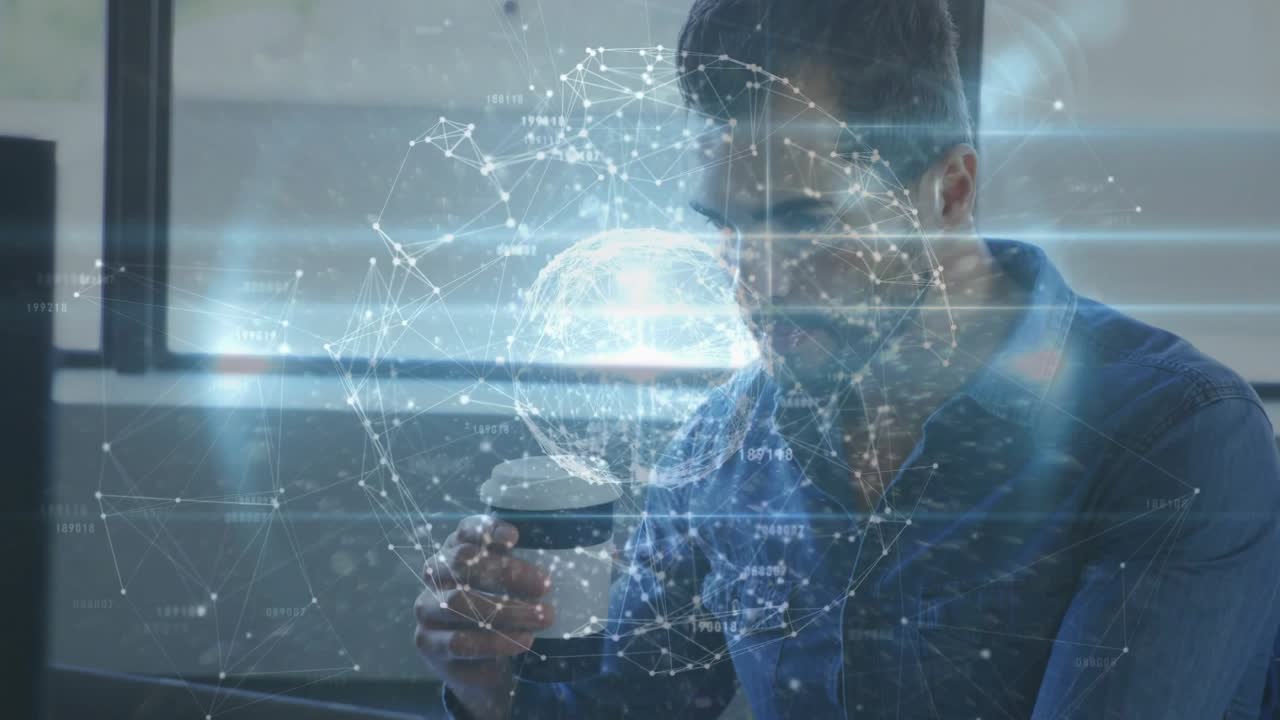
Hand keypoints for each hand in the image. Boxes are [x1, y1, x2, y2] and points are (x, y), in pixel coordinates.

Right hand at [414, 515, 553, 719]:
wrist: (486, 665)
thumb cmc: (510, 612)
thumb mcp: (530, 586)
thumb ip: (565, 565)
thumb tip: (615, 552)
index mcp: (459, 548)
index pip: (465, 529)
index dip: (486, 529)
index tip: (517, 536)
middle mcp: (438, 573)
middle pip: (463, 563)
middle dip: (507, 572)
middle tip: (545, 584)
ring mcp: (427, 607)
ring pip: (461, 602)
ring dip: (507, 610)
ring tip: (544, 617)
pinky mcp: (428, 641)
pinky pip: (460, 640)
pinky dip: (495, 641)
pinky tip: (523, 640)